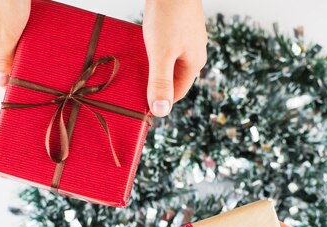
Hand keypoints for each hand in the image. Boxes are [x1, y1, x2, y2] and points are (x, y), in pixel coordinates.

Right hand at [0, 0, 29, 85]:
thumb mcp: (3, 36)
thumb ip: (2, 59)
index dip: (7, 81)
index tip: (23, 88)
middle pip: (1, 57)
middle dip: (17, 64)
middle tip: (35, 72)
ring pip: (9, 42)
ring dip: (23, 48)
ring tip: (37, 54)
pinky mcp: (3, 10)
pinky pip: (14, 28)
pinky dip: (25, 33)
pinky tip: (35, 35)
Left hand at [143, 0, 206, 116]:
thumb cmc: (169, 15)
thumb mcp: (162, 54)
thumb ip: (160, 82)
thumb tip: (161, 111)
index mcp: (194, 63)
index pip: (177, 93)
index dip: (159, 100)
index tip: (138, 104)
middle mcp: (193, 52)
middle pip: (172, 77)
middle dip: (153, 83)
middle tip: (132, 85)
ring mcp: (185, 38)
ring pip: (166, 61)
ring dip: (150, 65)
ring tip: (133, 65)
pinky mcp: (176, 26)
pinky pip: (163, 46)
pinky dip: (150, 49)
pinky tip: (139, 45)